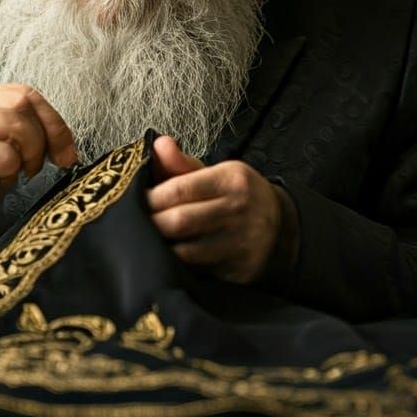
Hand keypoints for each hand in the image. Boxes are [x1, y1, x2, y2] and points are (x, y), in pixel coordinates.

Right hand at [0, 85, 76, 279]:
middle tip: (33, 169)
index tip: (67, 154)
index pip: (29, 94)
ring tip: (7, 176)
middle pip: (25, 106)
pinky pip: (2, 158)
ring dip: (24, 159)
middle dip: (42, 142)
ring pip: (16, 127)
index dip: (55, 124)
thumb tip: (64, 149)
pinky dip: (4, 177)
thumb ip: (20, 136)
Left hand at [146, 135, 292, 284]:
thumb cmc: (236, 196)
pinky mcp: (239, 271)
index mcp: (231, 179)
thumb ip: (181, 163)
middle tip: (135, 224)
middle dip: (151, 224)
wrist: (280, 228)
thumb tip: (158, 144)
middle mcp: (239, 209)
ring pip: (186, 252)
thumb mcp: (215, 173)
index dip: (151, 197)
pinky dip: (177, 267)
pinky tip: (167, 260)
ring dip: (160, 248)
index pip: (180, 188)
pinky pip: (198, 272)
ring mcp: (241, 243)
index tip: (136, 200)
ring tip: (147, 241)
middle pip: (180, 222)